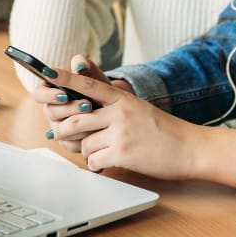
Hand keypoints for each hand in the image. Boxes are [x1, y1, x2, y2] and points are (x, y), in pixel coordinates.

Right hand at [31, 55, 126, 152]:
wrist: (111, 106)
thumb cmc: (97, 86)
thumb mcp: (91, 73)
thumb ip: (83, 64)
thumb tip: (79, 65)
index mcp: (50, 91)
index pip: (39, 94)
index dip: (49, 95)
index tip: (64, 94)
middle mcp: (51, 110)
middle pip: (51, 112)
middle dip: (70, 109)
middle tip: (87, 105)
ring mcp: (58, 127)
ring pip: (60, 130)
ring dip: (78, 124)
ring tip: (95, 118)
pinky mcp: (67, 141)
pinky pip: (70, 144)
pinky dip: (83, 138)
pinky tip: (96, 131)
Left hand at [41, 57, 207, 179]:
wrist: (189, 148)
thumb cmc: (163, 130)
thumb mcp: (137, 108)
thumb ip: (111, 106)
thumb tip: (82, 112)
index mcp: (122, 98)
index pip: (87, 84)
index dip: (65, 78)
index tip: (46, 72)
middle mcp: (119, 112)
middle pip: (76, 119)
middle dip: (67, 130)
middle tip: (67, 135)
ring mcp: (121, 133)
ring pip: (84, 143)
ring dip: (88, 151)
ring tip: (103, 151)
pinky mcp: (123, 153)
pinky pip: (94, 160)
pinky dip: (98, 165)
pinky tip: (110, 162)